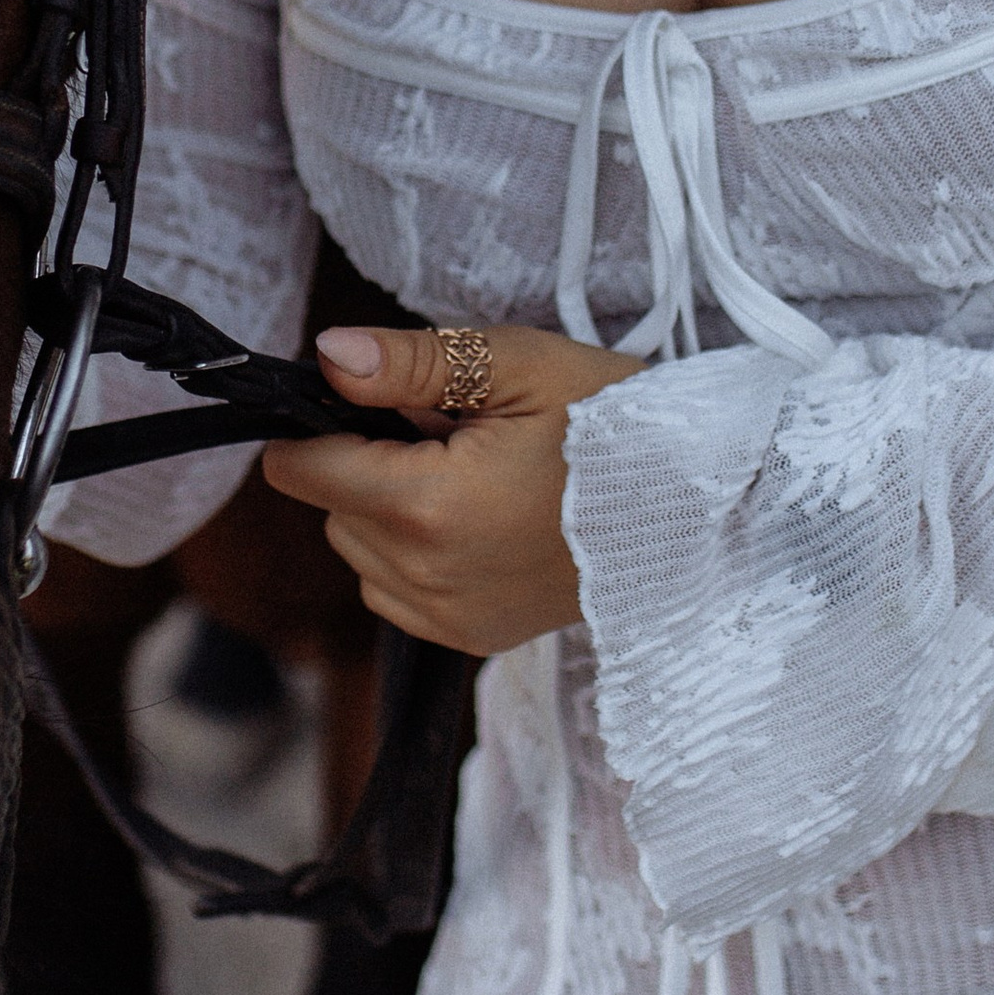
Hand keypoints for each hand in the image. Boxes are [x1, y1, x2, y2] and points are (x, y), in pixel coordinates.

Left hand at [261, 321, 641, 654]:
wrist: (693, 504)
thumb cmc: (612, 422)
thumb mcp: (517, 365)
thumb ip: (410, 362)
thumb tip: (328, 356)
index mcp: (427, 505)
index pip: (299, 467)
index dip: (326, 422)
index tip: (389, 403)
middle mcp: (425, 576)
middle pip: (330, 506)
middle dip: (372, 464)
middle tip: (460, 437)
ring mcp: (448, 618)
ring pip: (359, 551)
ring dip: (390, 512)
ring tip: (478, 480)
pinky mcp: (472, 639)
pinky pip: (396, 592)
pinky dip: (417, 556)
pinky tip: (481, 525)